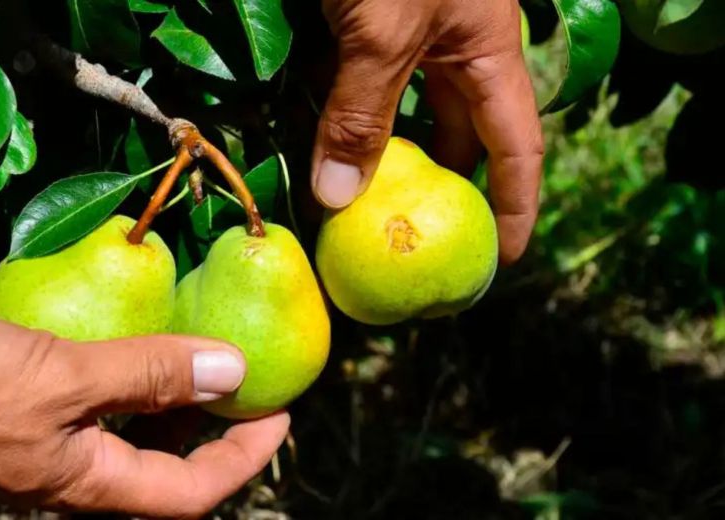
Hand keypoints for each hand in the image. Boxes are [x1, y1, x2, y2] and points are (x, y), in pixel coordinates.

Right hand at [0, 316, 288, 517]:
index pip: (191, 490)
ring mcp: (43, 436)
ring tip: (196, 343)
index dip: (245, 457)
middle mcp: (74, 467)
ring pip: (125, 421)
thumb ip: (148, 375)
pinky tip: (120, 322)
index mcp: (92, 482)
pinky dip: (115, 362)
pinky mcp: (16, 400)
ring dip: (165, 390)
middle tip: (246, 373)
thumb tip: (233, 371)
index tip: (281, 414)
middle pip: (162, 459)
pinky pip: (85, 388)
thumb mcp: (65, 381)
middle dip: (211, 423)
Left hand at [313, 0, 543, 263]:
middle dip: (434, 187)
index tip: (503, 259)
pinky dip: (334, 114)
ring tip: (351, 207)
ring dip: (372, 153)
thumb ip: (361, 113)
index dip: (515, 207)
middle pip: (453, 134)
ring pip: (395, 108)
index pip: (517, 146)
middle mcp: (453, 46)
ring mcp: (407, 30)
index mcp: (487, 51)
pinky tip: (308, 147)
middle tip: (410, 239)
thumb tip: (335, 200)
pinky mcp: (360, 15)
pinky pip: (351, 80)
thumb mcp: (380, 33)